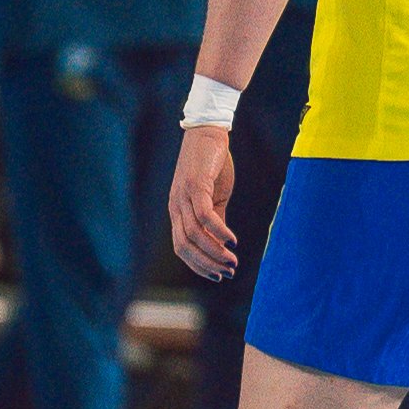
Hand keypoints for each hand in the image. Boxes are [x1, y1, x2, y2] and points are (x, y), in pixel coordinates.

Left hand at [169, 127, 238, 280]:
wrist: (208, 133)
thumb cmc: (211, 165)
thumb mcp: (214, 197)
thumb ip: (215, 220)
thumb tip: (222, 243)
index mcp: (178, 212)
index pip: (182, 248)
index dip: (198, 265)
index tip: (218, 275)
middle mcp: (176, 207)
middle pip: (185, 246)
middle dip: (206, 264)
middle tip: (228, 272)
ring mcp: (183, 196)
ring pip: (194, 235)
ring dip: (214, 252)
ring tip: (233, 260)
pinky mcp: (195, 185)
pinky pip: (204, 215)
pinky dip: (218, 231)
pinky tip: (232, 240)